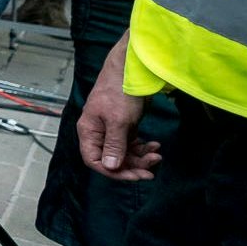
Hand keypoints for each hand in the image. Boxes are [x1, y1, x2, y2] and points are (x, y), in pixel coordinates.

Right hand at [77, 32, 161, 181]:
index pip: (94, 160)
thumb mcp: (118, 121)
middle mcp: (99, 132)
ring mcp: (112, 128)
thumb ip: (114, 145)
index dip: (113, 172)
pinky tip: (155, 145)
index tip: (133, 176)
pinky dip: (143, 147)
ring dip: (141, 157)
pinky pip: (132, 143)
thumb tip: (110, 167)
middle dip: (132, 165)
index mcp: (89, 131)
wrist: (132, 69)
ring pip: (124, 152)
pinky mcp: (124, 124)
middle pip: (112, 159)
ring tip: (157, 154)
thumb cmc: (119, 91)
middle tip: (151, 171)